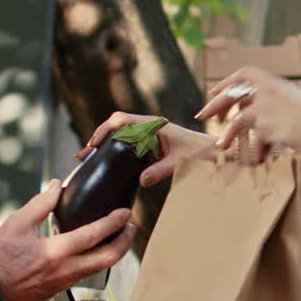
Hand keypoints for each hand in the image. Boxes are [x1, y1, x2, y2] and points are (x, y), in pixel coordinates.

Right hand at [0, 181, 135, 300]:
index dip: (114, 222)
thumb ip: (41, 203)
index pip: (95, 235)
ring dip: (113, 252)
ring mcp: (65, 283)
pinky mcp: (61, 290)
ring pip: (100, 268)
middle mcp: (66, 270)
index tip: (125, 212)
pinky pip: (87, 274)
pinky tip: (95, 250)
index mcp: (56, 251)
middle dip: (125, 242)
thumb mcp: (18, 223)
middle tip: (131, 227)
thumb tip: (57, 185)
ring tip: (117, 237)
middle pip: (109, 258)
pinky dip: (97, 260)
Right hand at [77, 113, 215, 186]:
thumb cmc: (202, 154)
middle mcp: (150, 127)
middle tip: (83, 157)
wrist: (217, 153)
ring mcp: (151, 135)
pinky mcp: (154, 145)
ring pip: (122, 136)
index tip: (92, 146)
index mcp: (154, 125)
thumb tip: (142, 180)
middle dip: (98, 139)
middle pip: (116, 127)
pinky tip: (110, 164)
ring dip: (106, 146)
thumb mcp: (181, 162)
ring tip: (90, 161)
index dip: (103, 131)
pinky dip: (117, 152)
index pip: (120, 120)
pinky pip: (130, 145)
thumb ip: (161, 170)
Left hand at [197, 67, 300, 154]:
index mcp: (284, 88)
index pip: (250, 74)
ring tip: (217, 142)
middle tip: (204, 114)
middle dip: (218, 101)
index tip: (217, 91)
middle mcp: (274, 91)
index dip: (231, 82)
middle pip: (236, 88)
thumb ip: (294, 128)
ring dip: (222, 123)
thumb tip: (294, 146)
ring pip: (237, 109)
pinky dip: (230, 137)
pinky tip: (224, 148)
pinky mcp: (264, 119)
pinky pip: (239, 127)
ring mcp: (269, 103)